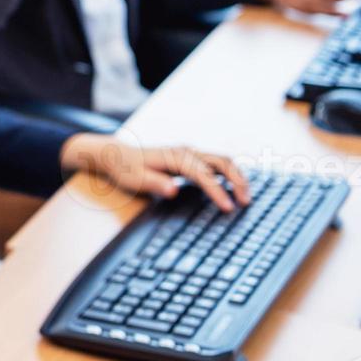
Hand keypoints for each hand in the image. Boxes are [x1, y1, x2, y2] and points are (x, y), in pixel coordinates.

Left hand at [60, 134, 250, 212]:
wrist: (114, 155)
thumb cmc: (124, 168)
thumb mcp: (134, 179)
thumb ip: (154, 183)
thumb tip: (173, 190)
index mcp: (174, 157)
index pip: (203, 174)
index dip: (217, 191)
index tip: (228, 208)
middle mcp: (185, 152)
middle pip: (221, 161)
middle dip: (237, 180)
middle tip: (246, 202)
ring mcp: (188, 154)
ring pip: (221, 161)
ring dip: (236, 177)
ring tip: (245, 198)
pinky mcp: (188, 159)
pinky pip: (215, 164)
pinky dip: (229, 175)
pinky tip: (232, 189)